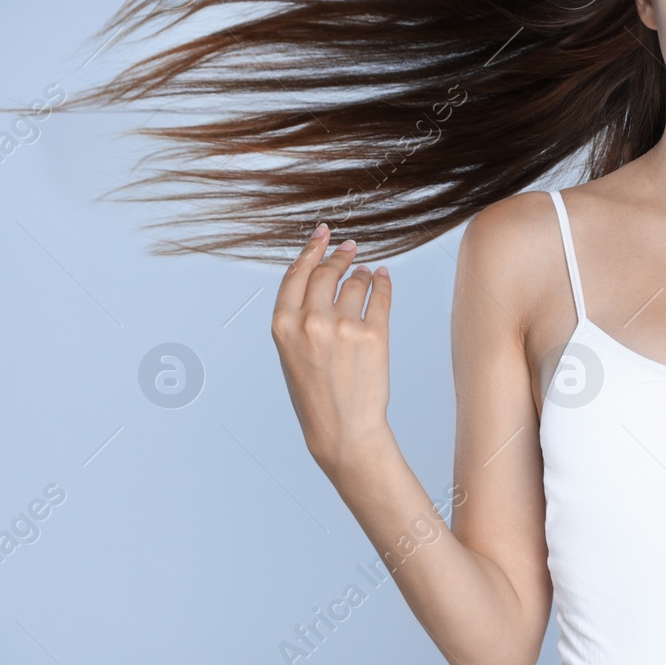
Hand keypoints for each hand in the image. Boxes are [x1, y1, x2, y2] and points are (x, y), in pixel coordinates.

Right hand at [270, 225, 394, 476]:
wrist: (342, 430)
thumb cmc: (316, 394)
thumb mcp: (292, 354)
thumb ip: (299, 317)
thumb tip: (323, 279)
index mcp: (282, 326)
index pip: (296, 274)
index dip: (311, 249)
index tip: (322, 234)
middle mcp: (310, 322)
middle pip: (327, 272)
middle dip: (339, 255)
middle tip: (350, 247)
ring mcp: (343, 327)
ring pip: (355, 282)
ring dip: (362, 273)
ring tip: (366, 272)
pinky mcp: (373, 334)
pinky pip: (380, 296)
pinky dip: (382, 282)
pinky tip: (382, 277)